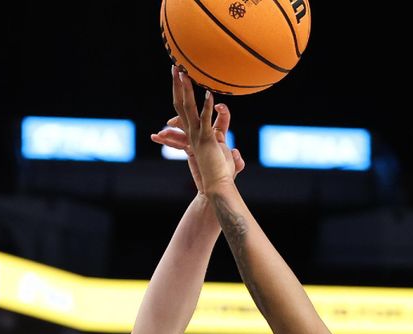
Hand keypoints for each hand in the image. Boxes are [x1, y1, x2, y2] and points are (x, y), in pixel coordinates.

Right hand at [158, 65, 240, 192]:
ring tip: (183, 72)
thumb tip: (237, 155)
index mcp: (195, 134)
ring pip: (188, 108)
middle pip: (181, 104)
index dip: (185, 96)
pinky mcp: (208, 140)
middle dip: (178, 84)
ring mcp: (198, 135)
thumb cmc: (222, 175)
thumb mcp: (227, 161)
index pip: (187, 111)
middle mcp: (193, 132)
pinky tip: (210, 94)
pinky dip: (208, 107)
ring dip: (186, 89)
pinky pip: (206, 120)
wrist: (216, 187)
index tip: (184, 80)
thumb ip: (232, 156)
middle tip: (174, 66)